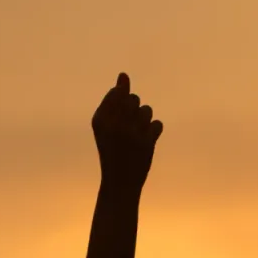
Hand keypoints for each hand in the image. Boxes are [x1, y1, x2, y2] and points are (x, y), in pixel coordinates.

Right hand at [92, 73, 161, 188]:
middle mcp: (114, 123)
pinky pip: (157, 124)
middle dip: (134, 111)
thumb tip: (124, 75)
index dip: (122, 104)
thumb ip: (114, 100)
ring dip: (145, 121)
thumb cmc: (111, 150)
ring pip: (147, 110)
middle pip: (134, 98)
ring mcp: (131, 132)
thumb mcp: (105, 126)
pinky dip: (154, 132)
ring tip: (136, 135)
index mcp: (100, 119)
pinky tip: (145, 142)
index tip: (119, 120)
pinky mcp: (147, 142)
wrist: (119, 183)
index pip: (118, 92)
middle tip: (128, 129)